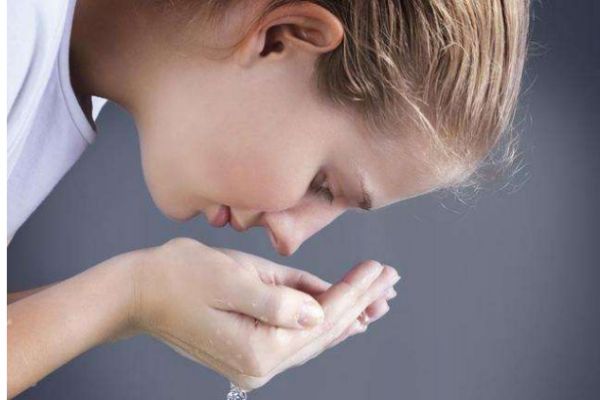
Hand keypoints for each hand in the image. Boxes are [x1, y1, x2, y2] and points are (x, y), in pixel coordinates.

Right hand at [132, 238, 399, 390]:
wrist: (140, 292)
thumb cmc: (180, 276)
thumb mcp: (232, 278)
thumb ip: (280, 300)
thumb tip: (320, 312)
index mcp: (258, 348)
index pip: (322, 318)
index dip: (355, 292)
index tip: (380, 270)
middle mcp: (259, 365)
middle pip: (324, 331)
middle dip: (360, 302)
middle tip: (390, 280)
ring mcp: (254, 362)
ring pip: (315, 338)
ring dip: (349, 315)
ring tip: (380, 299)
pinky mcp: (250, 351)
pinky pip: (298, 340)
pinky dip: (325, 325)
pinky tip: (347, 318)